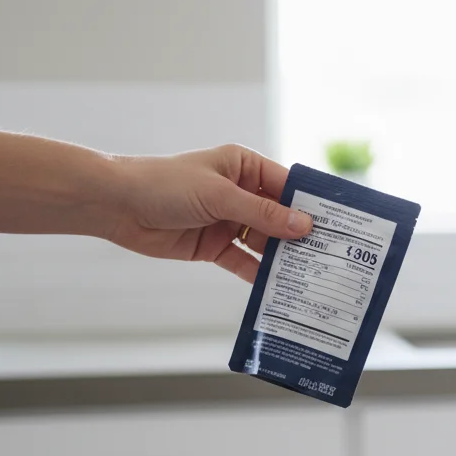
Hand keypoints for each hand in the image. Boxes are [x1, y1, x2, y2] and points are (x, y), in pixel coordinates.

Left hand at [105, 144, 312, 281]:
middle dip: (301, 236)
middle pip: (280, 217)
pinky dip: (258, 274)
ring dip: (282, 258)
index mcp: (244, 167)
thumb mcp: (220, 196)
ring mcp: (228, 221)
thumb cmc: (165, 185)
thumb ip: (263, 214)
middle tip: (330, 257)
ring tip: (310, 276)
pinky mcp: (214, 246)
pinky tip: (276, 288)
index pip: (287, 186)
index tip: (338, 225)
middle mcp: (240, 193)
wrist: (117, 206)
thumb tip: (305, 226)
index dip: (311, 205)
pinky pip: (244, 261)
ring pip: (264, 242)